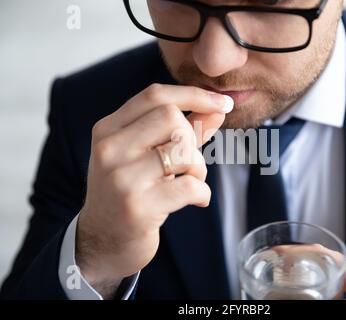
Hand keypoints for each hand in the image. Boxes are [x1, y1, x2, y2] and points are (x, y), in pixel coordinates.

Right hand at [75, 84, 232, 297]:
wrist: (103, 241)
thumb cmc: (131, 191)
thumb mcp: (149, 155)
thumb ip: (183, 130)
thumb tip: (218, 108)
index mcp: (108, 129)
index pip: (154, 95)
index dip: (194, 95)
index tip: (223, 103)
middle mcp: (109, 149)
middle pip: (171, 117)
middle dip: (192, 138)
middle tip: (189, 161)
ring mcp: (121, 178)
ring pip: (183, 151)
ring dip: (199, 168)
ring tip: (191, 182)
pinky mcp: (137, 207)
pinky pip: (189, 186)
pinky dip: (203, 193)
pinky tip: (196, 200)